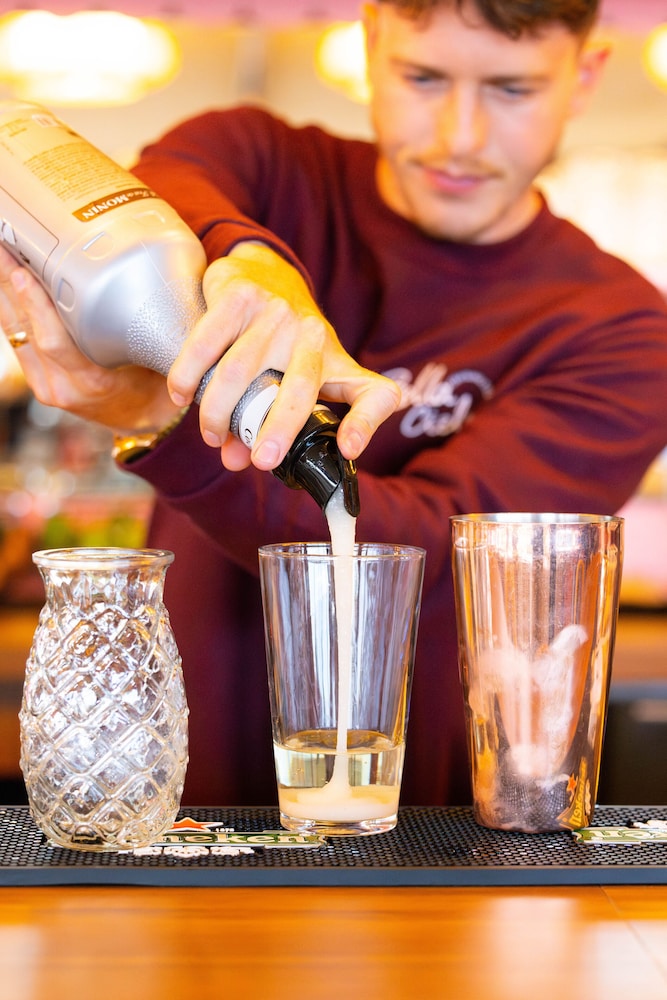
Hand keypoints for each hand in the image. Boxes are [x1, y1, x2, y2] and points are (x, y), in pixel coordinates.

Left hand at [0, 246, 179, 433]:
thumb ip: (136, 331)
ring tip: (1, 255)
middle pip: (27, 330)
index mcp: (94, 382)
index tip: (24, 272)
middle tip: (2, 246)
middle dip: (11, 285)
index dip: (37, 307)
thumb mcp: (153, 361)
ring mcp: (46, 385)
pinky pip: (17, 338)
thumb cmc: (150, 387)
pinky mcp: (37, 380)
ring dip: (4, 292)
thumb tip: (140, 283)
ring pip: (16, 331)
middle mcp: (63, 386)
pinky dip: (9, 308)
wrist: (139, 419)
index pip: (56, 343)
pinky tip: (5, 283)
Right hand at [167, 242, 399, 470]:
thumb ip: (270, 425)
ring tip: (211, 435)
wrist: (265, 270)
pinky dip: (189, 375)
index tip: (348, 449)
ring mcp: (278, 313)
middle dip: (278, 429)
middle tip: (260, 461)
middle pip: (301, 388)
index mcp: (338, 364)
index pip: (375, 394)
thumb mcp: (298, 381)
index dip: (366, 424)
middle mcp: (315, 336)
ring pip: (242, 371)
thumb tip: (234, 459)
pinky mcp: (240, 296)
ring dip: (220, 411)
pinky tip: (183, 396)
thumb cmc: (284, 343)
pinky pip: (208, 343)